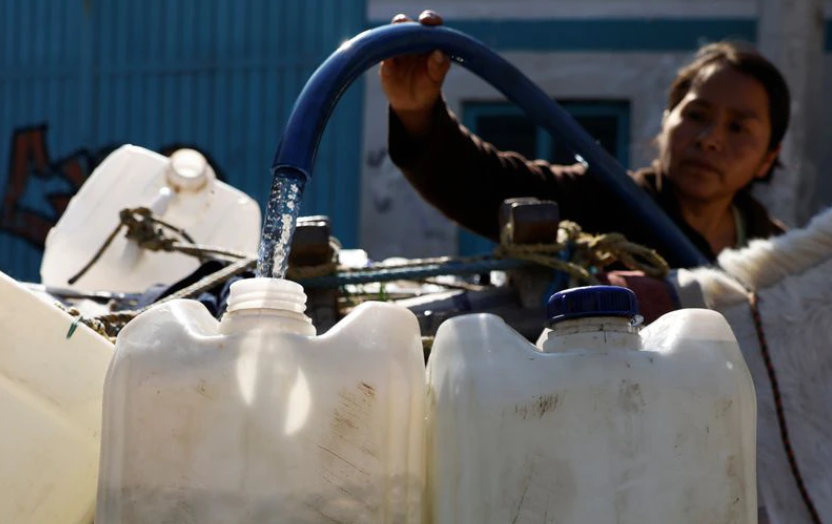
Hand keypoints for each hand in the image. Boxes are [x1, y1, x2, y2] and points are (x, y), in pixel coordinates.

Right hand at [379, 10, 450, 134]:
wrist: (412, 103)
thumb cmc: (428, 86)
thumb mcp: (436, 79)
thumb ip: (439, 66)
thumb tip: (438, 53)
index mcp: (429, 40)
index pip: (430, 23)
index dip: (429, 18)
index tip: (426, 21)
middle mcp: (411, 40)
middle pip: (405, 24)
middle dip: (404, 23)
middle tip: (404, 28)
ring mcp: (396, 49)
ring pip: (391, 36)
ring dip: (391, 37)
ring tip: (396, 47)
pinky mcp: (385, 62)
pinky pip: (382, 55)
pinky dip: (385, 57)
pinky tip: (388, 63)